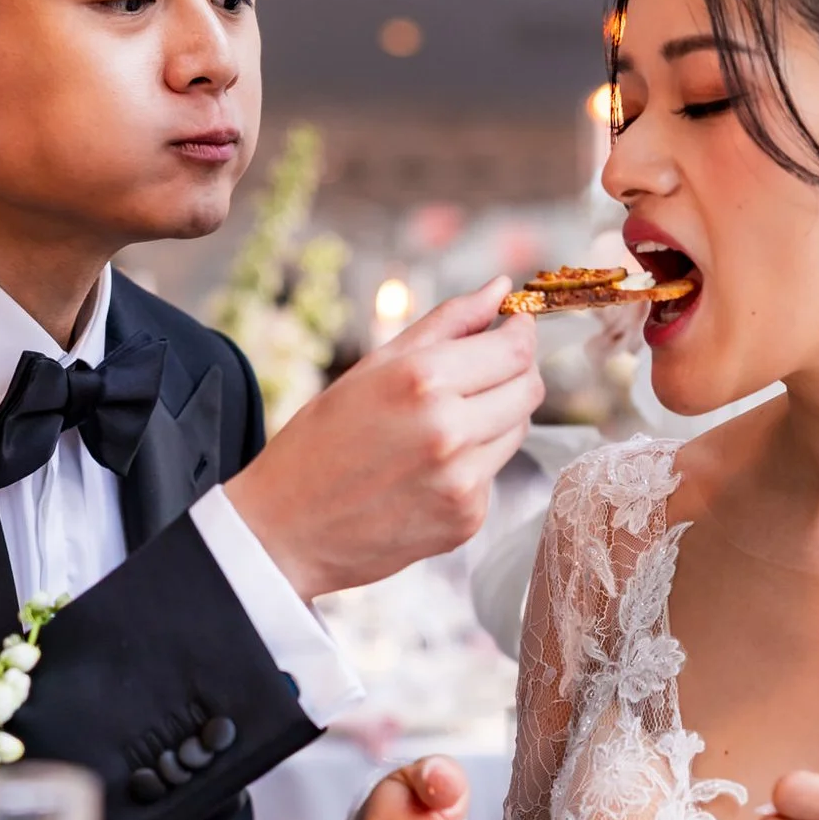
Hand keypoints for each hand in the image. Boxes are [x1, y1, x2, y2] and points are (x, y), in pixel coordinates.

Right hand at [226, 281, 542, 600]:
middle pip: (529, 389)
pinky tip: (428, 468)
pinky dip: (474, 463)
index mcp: (423, 381)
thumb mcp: (372, 367)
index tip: (515, 327)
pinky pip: (494, 473)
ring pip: (518, 430)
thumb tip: (500, 289)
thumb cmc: (321, 441)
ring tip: (441, 424)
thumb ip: (445, 323)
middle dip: (516, 372)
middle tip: (485, 370)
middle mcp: (449, 430)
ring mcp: (462, 481)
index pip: (515, 349)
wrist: (288, 530)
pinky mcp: (467, 519)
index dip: (522, 332)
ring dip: (496, 417)